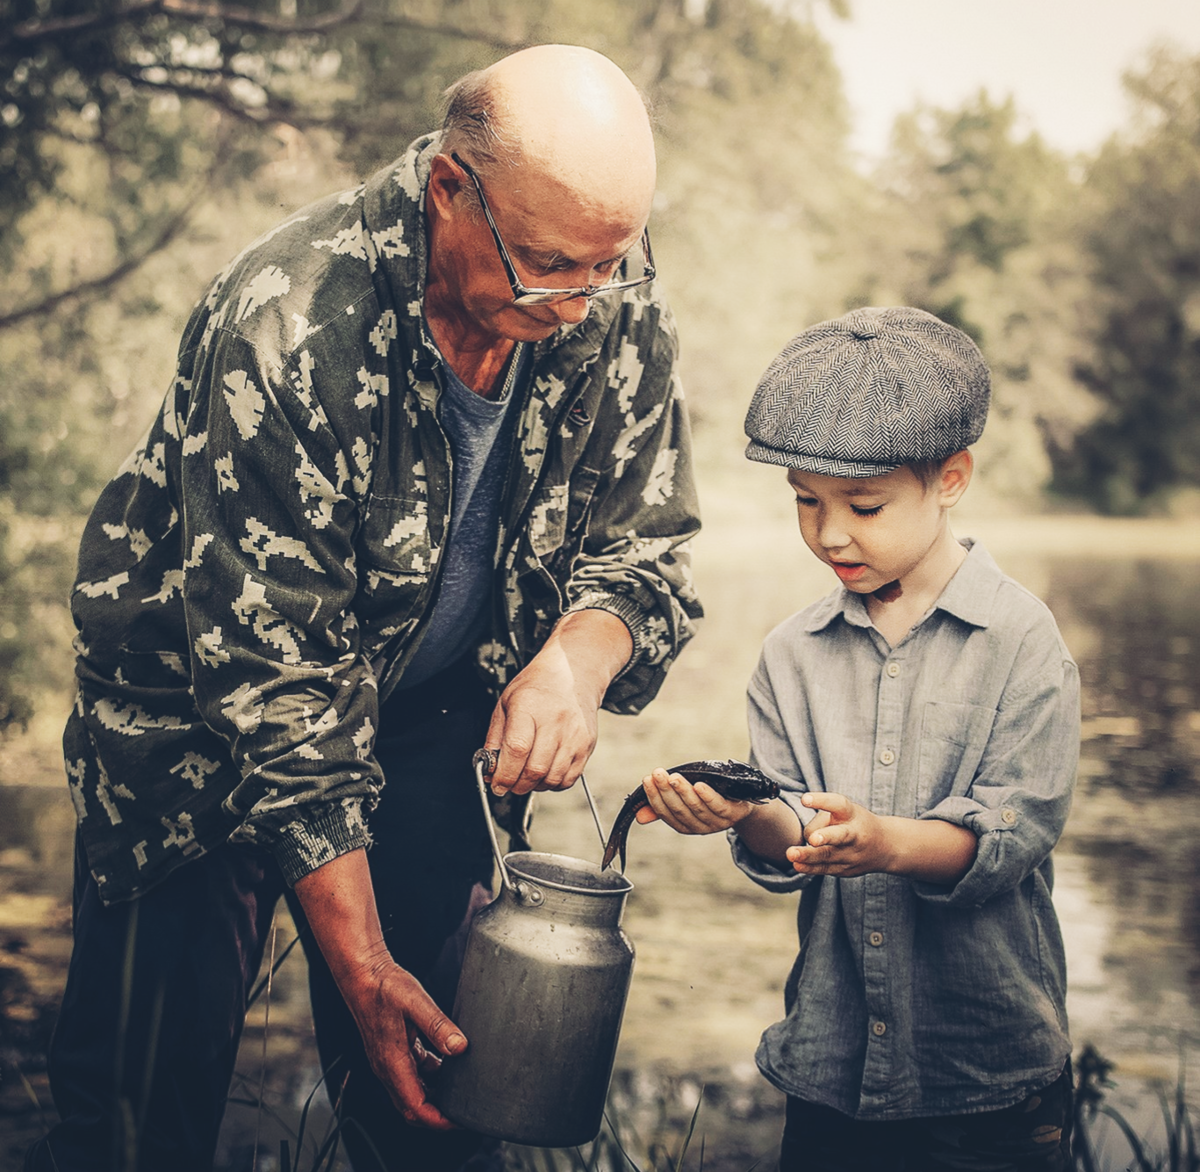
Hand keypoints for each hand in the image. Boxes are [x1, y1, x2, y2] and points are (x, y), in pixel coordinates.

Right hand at [339, 951, 466, 1128]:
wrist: (363, 974)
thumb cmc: (385, 986)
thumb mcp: (416, 1002)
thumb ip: (438, 1025)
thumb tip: (460, 1047)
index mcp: (392, 1063)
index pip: (415, 1108)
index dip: (438, 1120)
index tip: (459, 1120)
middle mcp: (388, 1068)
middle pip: (413, 1107)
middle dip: (437, 1115)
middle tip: (463, 1110)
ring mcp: (388, 1061)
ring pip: (412, 1092)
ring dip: (434, 1095)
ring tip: (459, 1087)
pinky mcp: (391, 1050)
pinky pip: (412, 1073)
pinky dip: (429, 1076)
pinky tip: (445, 1062)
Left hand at [484, 611, 631, 794]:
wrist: (573, 674)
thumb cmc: (537, 688)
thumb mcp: (506, 703)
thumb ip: (495, 738)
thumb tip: (489, 769)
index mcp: (529, 707)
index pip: (517, 749)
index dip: (504, 773)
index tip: (496, 783)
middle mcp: (555, 721)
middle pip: (535, 769)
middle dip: (517, 785)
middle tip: (508, 784)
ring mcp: (574, 735)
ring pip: (552, 778)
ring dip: (534, 786)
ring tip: (526, 778)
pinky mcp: (586, 745)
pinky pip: (569, 778)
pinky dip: (553, 784)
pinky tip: (544, 774)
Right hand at [636, 767, 755, 834]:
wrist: (742, 803)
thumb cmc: (709, 799)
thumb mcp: (686, 801)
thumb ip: (665, 807)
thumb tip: (639, 815)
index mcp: (685, 825)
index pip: (665, 813)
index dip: (654, 797)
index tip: (647, 779)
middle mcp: (699, 827)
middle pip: (679, 810)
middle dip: (666, 791)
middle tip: (657, 773)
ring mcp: (716, 822)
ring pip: (696, 807)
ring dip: (683, 792)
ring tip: (674, 777)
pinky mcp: (731, 814)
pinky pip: (717, 806)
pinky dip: (707, 796)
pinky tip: (699, 785)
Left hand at [785, 792, 891, 876]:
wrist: (885, 847)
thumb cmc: (855, 822)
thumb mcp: (845, 811)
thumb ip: (824, 819)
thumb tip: (805, 838)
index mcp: (852, 814)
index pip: (838, 804)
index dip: (821, 801)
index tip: (804, 798)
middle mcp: (854, 834)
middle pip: (839, 835)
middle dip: (826, 837)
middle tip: (813, 839)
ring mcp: (851, 854)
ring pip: (828, 855)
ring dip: (809, 855)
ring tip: (791, 853)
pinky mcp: (845, 868)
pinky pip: (825, 868)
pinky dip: (810, 868)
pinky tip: (797, 865)